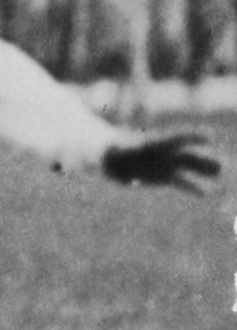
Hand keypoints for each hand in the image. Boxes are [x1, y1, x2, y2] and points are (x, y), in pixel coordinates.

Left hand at [101, 131, 216, 190]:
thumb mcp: (111, 152)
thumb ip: (114, 156)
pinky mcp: (163, 177)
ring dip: (204, 171)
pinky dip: (193, 188)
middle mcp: (163, 153)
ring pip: (189, 168)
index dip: (193, 137)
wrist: (108, 157)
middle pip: (188, 157)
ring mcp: (165, 165)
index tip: (210, 136)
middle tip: (222, 166)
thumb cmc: (110, 151)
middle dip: (204, 161)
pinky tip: (205, 193)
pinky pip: (181, 183)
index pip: (177, 137)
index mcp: (153, 143)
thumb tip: (113, 169)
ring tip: (220, 172)